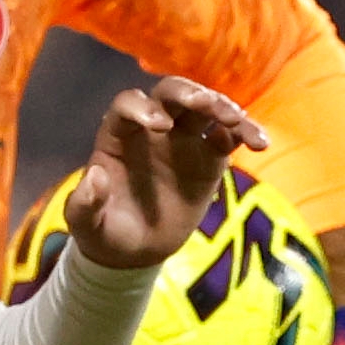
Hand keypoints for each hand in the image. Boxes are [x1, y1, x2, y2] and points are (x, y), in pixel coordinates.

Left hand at [56, 78, 267, 269]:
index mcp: (119, 134)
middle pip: (171, 94)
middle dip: (189, 93)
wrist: (135, 251)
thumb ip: (84, 204)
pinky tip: (260, 142)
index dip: (142, 108)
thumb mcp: (85, 224)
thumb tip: (95, 176)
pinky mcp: (209, 158)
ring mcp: (182, 140)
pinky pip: (229, 136)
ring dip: (222, 108)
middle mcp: (152, 128)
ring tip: (239, 123)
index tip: (160, 126)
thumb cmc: (105, 231)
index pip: (129, 104)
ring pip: (204, 109)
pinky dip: (245, 134)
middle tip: (207, 106)